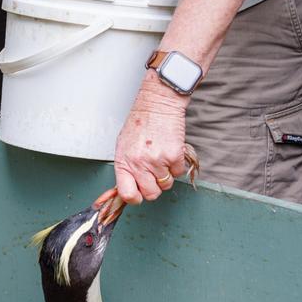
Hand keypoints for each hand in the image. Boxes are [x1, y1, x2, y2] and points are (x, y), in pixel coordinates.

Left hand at [113, 75, 188, 203]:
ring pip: (166, 184)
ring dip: (166, 174)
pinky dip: (177, 165)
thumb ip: (126, 167)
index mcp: (123, 162)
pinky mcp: (174, 156)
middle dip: (154, 186)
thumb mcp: (124, 145)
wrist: (157, 104)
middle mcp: (139, 164)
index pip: (127, 194)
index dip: (135, 198)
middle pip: (151, 194)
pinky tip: (170, 150)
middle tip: (153, 173)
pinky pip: (178, 173)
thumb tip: (129, 187)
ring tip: (161, 157)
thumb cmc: (140, 122)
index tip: (139, 194)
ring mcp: (157, 161)